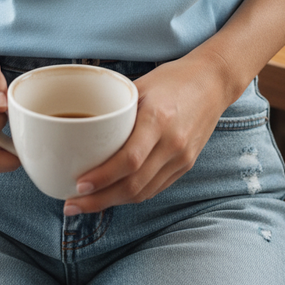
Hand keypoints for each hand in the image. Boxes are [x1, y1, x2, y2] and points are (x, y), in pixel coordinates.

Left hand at [63, 50, 232, 213]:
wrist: (213, 82)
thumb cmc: (173, 79)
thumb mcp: (141, 85)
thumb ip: (117, 110)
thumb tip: (82, 127)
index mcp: (158, 119)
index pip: (129, 160)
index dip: (102, 178)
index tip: (79, 185)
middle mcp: (172, 143)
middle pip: (133, 184)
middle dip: (99, 200)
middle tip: (72, 204)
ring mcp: (182, 157)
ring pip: (144, 192)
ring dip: (113, 203)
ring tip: (86, 205)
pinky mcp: (186, 165)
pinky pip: (156, 188)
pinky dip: (132, 196)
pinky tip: (114, 196)